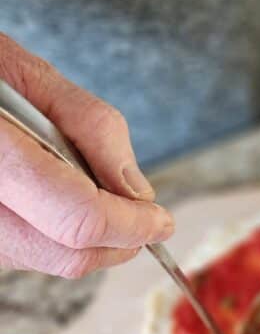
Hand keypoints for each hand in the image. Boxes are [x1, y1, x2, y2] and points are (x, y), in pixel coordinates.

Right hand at [0, 34, 173, 277]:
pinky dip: (59, 236)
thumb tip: (136, 190)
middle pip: (69, 254)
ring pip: (51, 261)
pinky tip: (57, 197)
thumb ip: (89, 126)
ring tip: (87, 188)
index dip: (132, 225)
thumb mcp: (24, 72)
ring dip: (90, 238)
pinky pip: (28, 254)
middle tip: (143, 216)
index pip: (79, 219)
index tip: (161, 219)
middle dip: (120, 241)